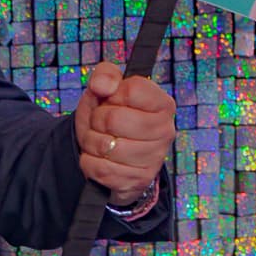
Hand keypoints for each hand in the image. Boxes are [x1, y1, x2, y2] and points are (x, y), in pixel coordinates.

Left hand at [73, 64, 175, 202]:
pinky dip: (90, 162)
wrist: (112, 155)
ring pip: (105, 145)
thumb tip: (102, 85)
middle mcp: (165, 131)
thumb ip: (106, 75)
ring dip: (91, 142)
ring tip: (100, 140)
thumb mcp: (107, 90)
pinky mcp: (138, 181)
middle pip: (114, 118)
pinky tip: (100, 158)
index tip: (111, 100)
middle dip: (97, 120)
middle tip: (101, 124)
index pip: (132, 90)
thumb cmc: (112, 117)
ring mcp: (153, 159)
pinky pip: (99, 168)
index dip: (112, 94)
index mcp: (162, 104)